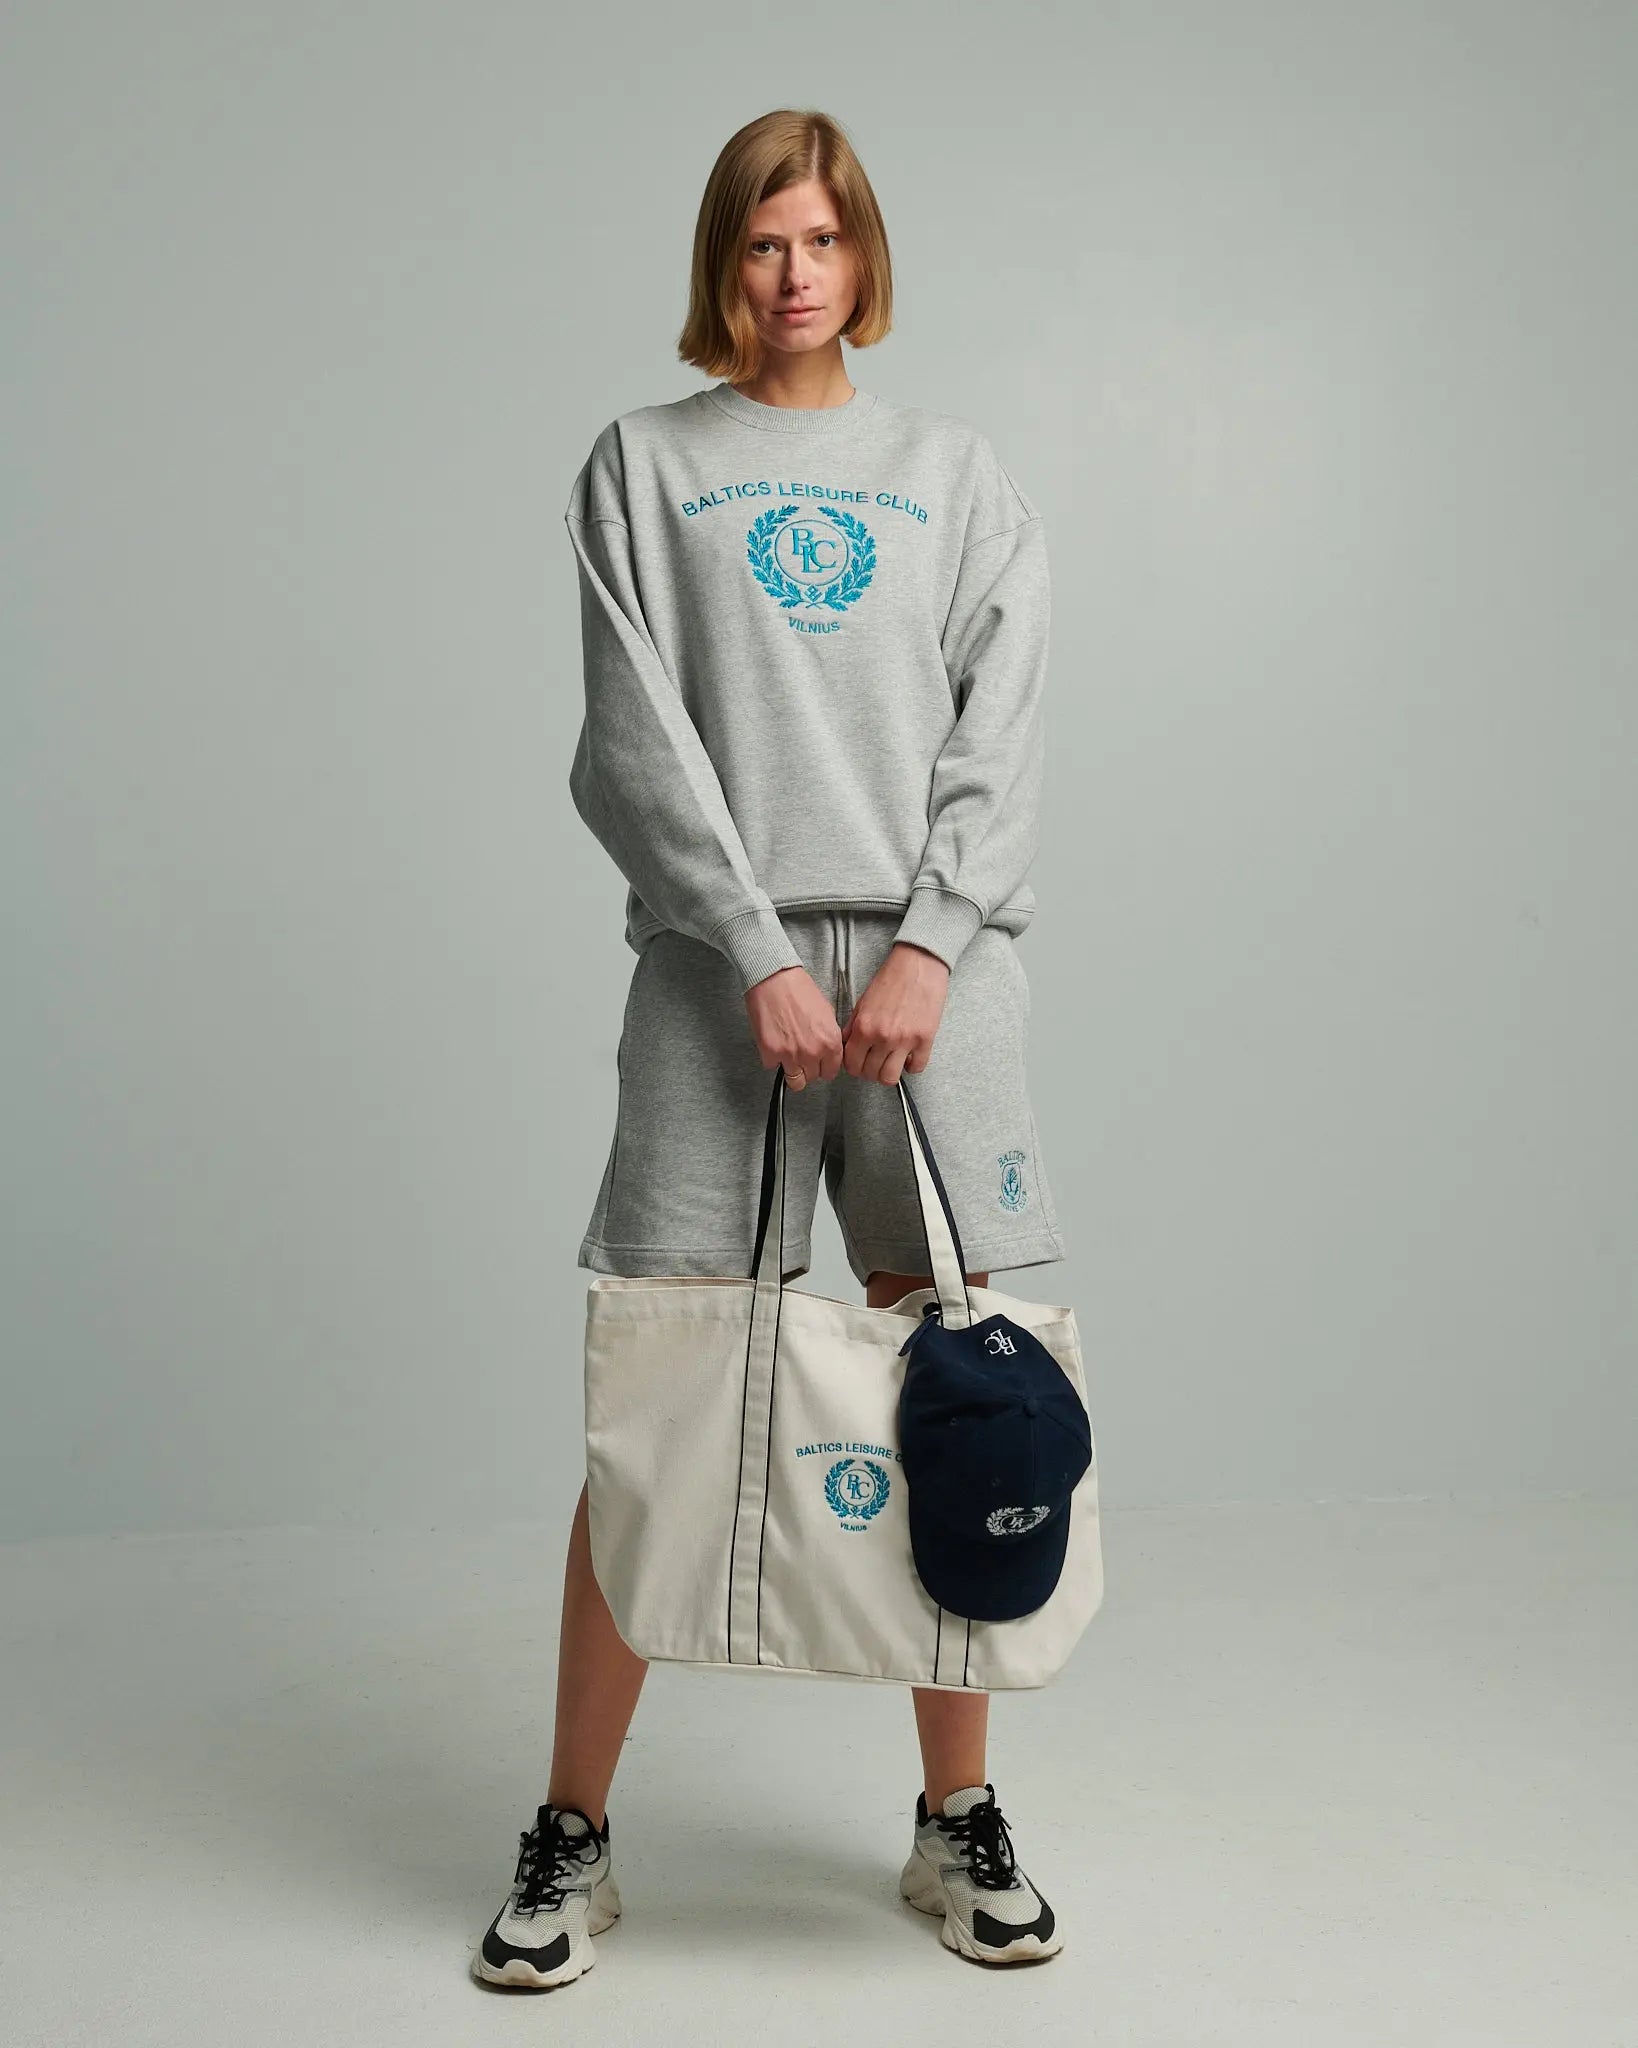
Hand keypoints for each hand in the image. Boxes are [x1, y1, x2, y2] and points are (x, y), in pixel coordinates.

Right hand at [743, 965, 843, 1089]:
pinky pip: (772, 1067)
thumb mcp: (827, 1013)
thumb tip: (828, 1051)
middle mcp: (813, 1052)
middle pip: (812, 1078)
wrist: (774, 979)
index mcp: (830, 1042)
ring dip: (791, 1069)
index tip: (818, 1063)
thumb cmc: (799, 989)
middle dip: (807, 1068)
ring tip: (788, 1053)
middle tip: (801, 1053)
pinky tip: (774, 1041)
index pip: (831, 1072)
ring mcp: (791, 1055)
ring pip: (794, 1081)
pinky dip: (772, 1057)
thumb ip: (829, 1037)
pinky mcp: (770, 1053)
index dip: (824, 1066)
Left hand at [841, 941, 949, 1085]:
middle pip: (871, 1074)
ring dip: (889, 1073)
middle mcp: (883, 1037)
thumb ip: (853, 1027)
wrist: (918, 964)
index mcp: (864, 1028)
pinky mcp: (925, 1040)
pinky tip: (909, 1055)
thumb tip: (847, 1046)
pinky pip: (917, 1068)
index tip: (859, 1062)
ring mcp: (905, 1041)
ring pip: (891, 1077)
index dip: (854, 1066)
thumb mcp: (863, 1002)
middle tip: (875, 1062)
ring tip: (891, 1062)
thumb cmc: (891, 979)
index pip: (851, 1065)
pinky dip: (912, 1065)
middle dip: (870, 1071)